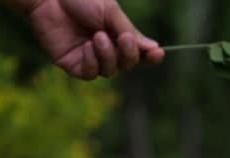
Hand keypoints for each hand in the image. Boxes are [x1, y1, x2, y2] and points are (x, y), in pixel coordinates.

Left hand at [13, 0, 164, 79]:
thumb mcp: (110, 12)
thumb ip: (129, 32)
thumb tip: (153, 48)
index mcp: (117, 34)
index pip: (138, 52)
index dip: (149, 56)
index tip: (157, 54)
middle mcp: (105, 48)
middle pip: (126, 65)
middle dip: (128, 54)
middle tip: (123, 38)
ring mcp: (88, 58)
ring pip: (110, 72)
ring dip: (108, 56)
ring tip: (97, 37)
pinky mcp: (72, 64)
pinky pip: (90, 74)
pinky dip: (92, 62)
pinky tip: (86, 46)